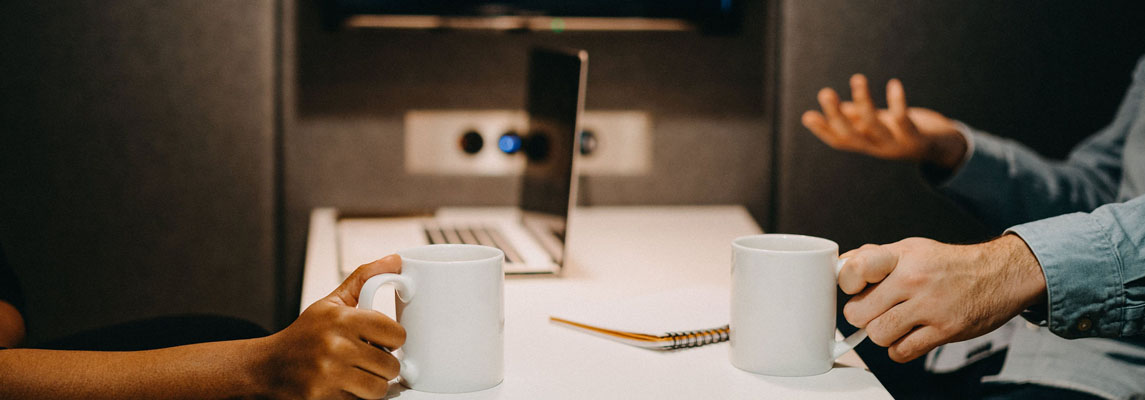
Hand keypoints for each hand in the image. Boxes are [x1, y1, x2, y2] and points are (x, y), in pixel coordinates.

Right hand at [256, 255, 405, 398]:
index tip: (383, 339)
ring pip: (379, 388)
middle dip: (384, 364)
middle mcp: (335, 346)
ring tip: (359, 374)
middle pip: (391, 365)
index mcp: (342, 319)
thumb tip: (395, 260)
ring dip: (374, 384)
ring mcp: (329, 375)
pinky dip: (356, 397)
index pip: (396, 333)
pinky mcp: (323, 398)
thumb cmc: (304, 334)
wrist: (268, 367)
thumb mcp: (331, 302)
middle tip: (369, 359)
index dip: (393, 338)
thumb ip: (364, 278)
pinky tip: (343, 385)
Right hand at [802, 74, 967, 169]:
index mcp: (868, 145)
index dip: (823, 130)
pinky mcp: (916, 139)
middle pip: (852, 135)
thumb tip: (838, 107)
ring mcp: (896, 146)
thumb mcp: (881, 125)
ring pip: (873, 125)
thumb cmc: (906, 132)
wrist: (942, 148)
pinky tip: (894, 84)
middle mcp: (878, 148)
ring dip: (863, 101)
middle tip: (825, 93)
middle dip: (836, 114)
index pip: (840, 140)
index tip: (807, 115)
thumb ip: (859, 118)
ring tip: (857, 79)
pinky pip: (903, 120)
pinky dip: (898, 102)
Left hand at [837, 235, 1045, 361]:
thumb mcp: (910, 249)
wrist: (999, 274)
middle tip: (875, 312)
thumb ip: (875, 258)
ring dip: (881, 334)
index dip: (847, 285)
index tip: (857, 289)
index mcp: (900, 256)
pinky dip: (899, 349)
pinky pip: (901, 352)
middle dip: (862, 317)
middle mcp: (912, 279)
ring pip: (877, 334)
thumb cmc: (948, 264)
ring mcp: (929, 306)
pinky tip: (908, 336)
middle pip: (858, 312)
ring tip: (894, 324)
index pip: (853, 270)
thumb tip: (842, 268)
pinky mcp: (944, 330)